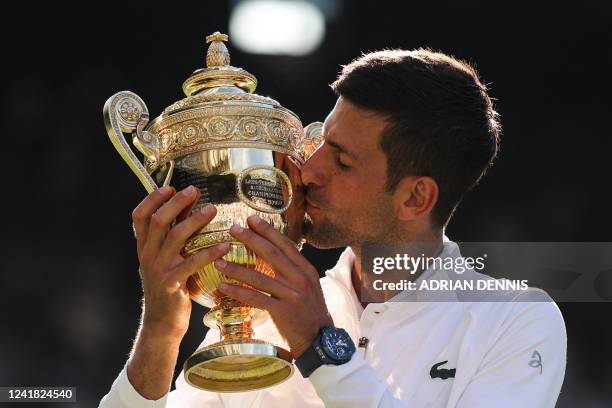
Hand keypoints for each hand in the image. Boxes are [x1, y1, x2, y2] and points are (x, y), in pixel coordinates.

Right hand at [132, 185, 229, 339]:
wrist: (163, 322)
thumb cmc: (171, 285)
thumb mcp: (167, 258)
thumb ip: (176, 233)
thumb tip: (189, 204)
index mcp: (144, 247)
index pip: (139, 217)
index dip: (152, 199)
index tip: (169, 186)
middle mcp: (148, 255)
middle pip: (157, 221)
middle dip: (176, 203)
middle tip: (194, 191)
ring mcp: (158, 269)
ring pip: (175, 237)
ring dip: (195, 220)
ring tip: (212, 209)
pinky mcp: (172, 283)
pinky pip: (192, 263)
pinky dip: (209, 252)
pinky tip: (225, 245)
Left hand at [215, 214, 332, 357]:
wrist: (319, 339)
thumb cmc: (308, 311)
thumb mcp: (306, 285)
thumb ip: (292, 269)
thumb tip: (272, 252)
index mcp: (306, 269)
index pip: (286, 244)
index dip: (268, 231)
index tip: (251, 219)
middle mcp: (301, 279)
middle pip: (273, 254)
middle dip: (251, 239)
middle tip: (233, 228)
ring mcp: (292, 295)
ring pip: (260, 277)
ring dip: (237, 268)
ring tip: (219, 260)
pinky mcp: (283, 311)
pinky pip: (257, 298)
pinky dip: (238, 291)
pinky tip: (223, 286)